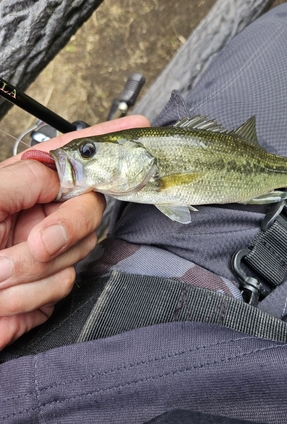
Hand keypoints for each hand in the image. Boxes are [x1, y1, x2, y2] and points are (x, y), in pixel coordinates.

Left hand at [0, 114, 148, 348]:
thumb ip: (27, 177)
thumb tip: (62, 178)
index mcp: (25, 185)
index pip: (73, 156)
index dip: (106, 139)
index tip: (136, 126)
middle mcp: (43, 214)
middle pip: (90, 208)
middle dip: (66, 229)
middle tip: (37, 244)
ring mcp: (50, 250)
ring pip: (80, 251)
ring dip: (32, 270)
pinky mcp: (48, 285)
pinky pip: (62, 286)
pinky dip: (29, 296)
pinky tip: (3, 297)